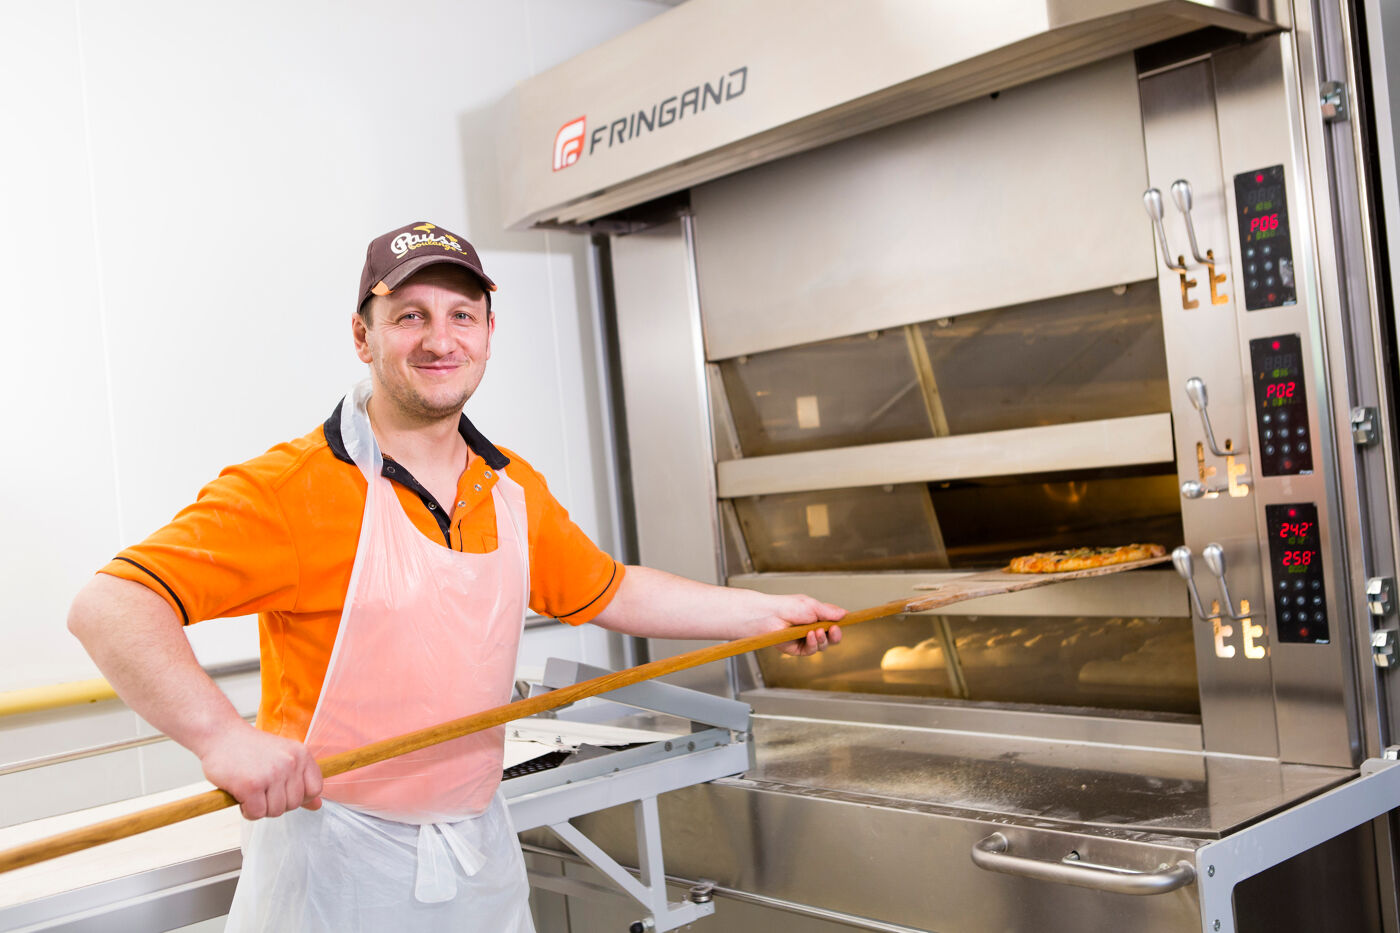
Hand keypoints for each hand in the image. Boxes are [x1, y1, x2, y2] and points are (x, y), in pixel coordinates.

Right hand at [197, 723, 323, 819]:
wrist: (219, 734)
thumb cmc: (248, 747)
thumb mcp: (282, 757)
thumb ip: (300, 781)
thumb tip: (316, 805)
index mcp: (301, 754)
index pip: (315, 788)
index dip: (300, 797)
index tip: (284, 792)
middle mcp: (290, 763)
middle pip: (293, 804)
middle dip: (275, 803)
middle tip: (261, 790)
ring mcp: (271, 774)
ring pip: (275, 811)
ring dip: (260, 808)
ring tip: (250, 791)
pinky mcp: (251, 786)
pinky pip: (256, 813)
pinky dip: (247, 811)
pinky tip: (241, 796)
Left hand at [753, 594, 845, 656]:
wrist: (770, 616)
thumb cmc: (787, 607)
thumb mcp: (812, 606)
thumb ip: (829, 612)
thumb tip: (844, 614)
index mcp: (816, 616)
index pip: (833, 622)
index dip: (840, 623)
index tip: (846, 621)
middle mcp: (812, 629)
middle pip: (832, 637)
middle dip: (835, 635)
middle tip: (834, 629)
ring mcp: (805, 640)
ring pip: (823, 646)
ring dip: (823, 639)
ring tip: (816, 631)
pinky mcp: (798, 649)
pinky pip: (812, 650)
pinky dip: (813, 643)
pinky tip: (810, 636)